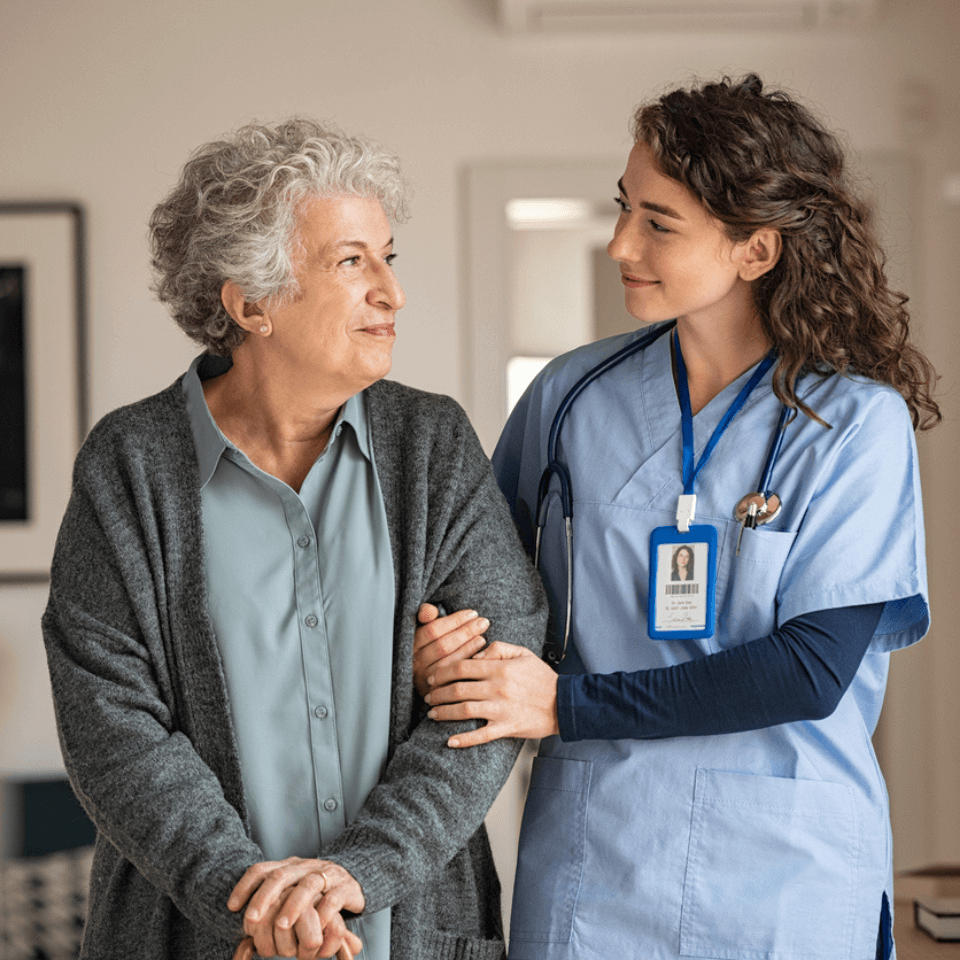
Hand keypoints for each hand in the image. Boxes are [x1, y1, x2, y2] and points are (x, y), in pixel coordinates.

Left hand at [228, 858, 364, 958]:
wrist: (355, 881)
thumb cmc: (316, 895)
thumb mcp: (292, 893)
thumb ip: (273, 905)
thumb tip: (241, 930)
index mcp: (290, 867)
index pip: (262, 869)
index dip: (245, 885)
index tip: (232, 907)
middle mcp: (306, 867)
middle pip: (282, 875)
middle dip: (264, 897)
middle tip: (251, 919)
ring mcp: (327, 876)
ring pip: (308, 885)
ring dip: (292, 905)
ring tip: (281, 926)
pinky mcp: (346, 888)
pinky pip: (333, 899)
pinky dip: (322, 914)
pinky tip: (314, 928)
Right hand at [413, 604, 488, 697]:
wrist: (430, 678)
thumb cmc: (430, 645)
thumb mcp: (425, 627)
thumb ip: (425, 614)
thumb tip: (430, 611)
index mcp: (412, 644)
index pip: (433, 630)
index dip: (455, 621)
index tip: (472, 613)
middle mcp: (415, 662)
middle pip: (443, 645)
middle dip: (466, 632)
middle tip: (483, 622)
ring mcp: (425, 678)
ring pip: (449, 661)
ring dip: (468, 647)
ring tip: (482, 637)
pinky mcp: (436, 691)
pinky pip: (454, 677)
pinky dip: (468, 663)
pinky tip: (480, 655)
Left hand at [423, 641, 559, 746]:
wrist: (564, 703)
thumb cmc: (542, 678)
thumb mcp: (523, 653)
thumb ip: (498, 648)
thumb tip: (475, 654)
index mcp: (499, 668)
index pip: (462, 667)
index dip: (442, 671)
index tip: (432, 676)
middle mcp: (497, 688)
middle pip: (457, 689)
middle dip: (437, 693)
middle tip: (427, 696)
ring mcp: (501, 710)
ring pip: (463, 711)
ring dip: (444, 712)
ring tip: (432, 714)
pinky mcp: (506, 727)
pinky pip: (480, 735)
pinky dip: (463, 739)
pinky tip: (450, 741)